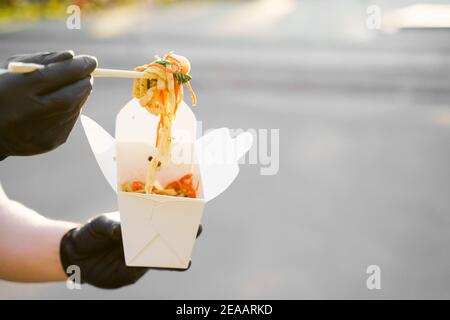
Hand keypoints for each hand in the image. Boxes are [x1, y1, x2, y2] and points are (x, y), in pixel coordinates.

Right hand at [0, 51, 96, 159]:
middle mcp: (31, 112)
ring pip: (75, 109)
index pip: (58, 75)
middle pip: (72, 95)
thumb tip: (73, 57)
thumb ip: (43, 60)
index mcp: (18, 89)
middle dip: (84, 82)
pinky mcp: (49, 142)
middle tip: (86, 74)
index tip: (91, 61)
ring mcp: (41, 130)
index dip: (79, 67)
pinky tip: (58, 107)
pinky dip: (70, 111)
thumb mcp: (13, 69)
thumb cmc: (1, 92)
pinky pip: (69, 122)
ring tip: (70, 88)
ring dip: (78, 96)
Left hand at [60, 213, 202, 288]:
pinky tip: (157, 264)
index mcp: (141, 224)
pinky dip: (150, 267)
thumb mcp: (100, 224)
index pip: (162, 219)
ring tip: (186, 261)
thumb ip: (112, 226)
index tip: (191, 209)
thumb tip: (123, 231)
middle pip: (168, 239)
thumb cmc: (91, 233)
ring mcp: (140, 258)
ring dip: (173, 260)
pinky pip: (143, 270)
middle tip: (196, 230)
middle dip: (183, 236)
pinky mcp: (131, 273)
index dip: (177, 215)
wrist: (74, 254)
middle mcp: (144, 241)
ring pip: (160, 259)